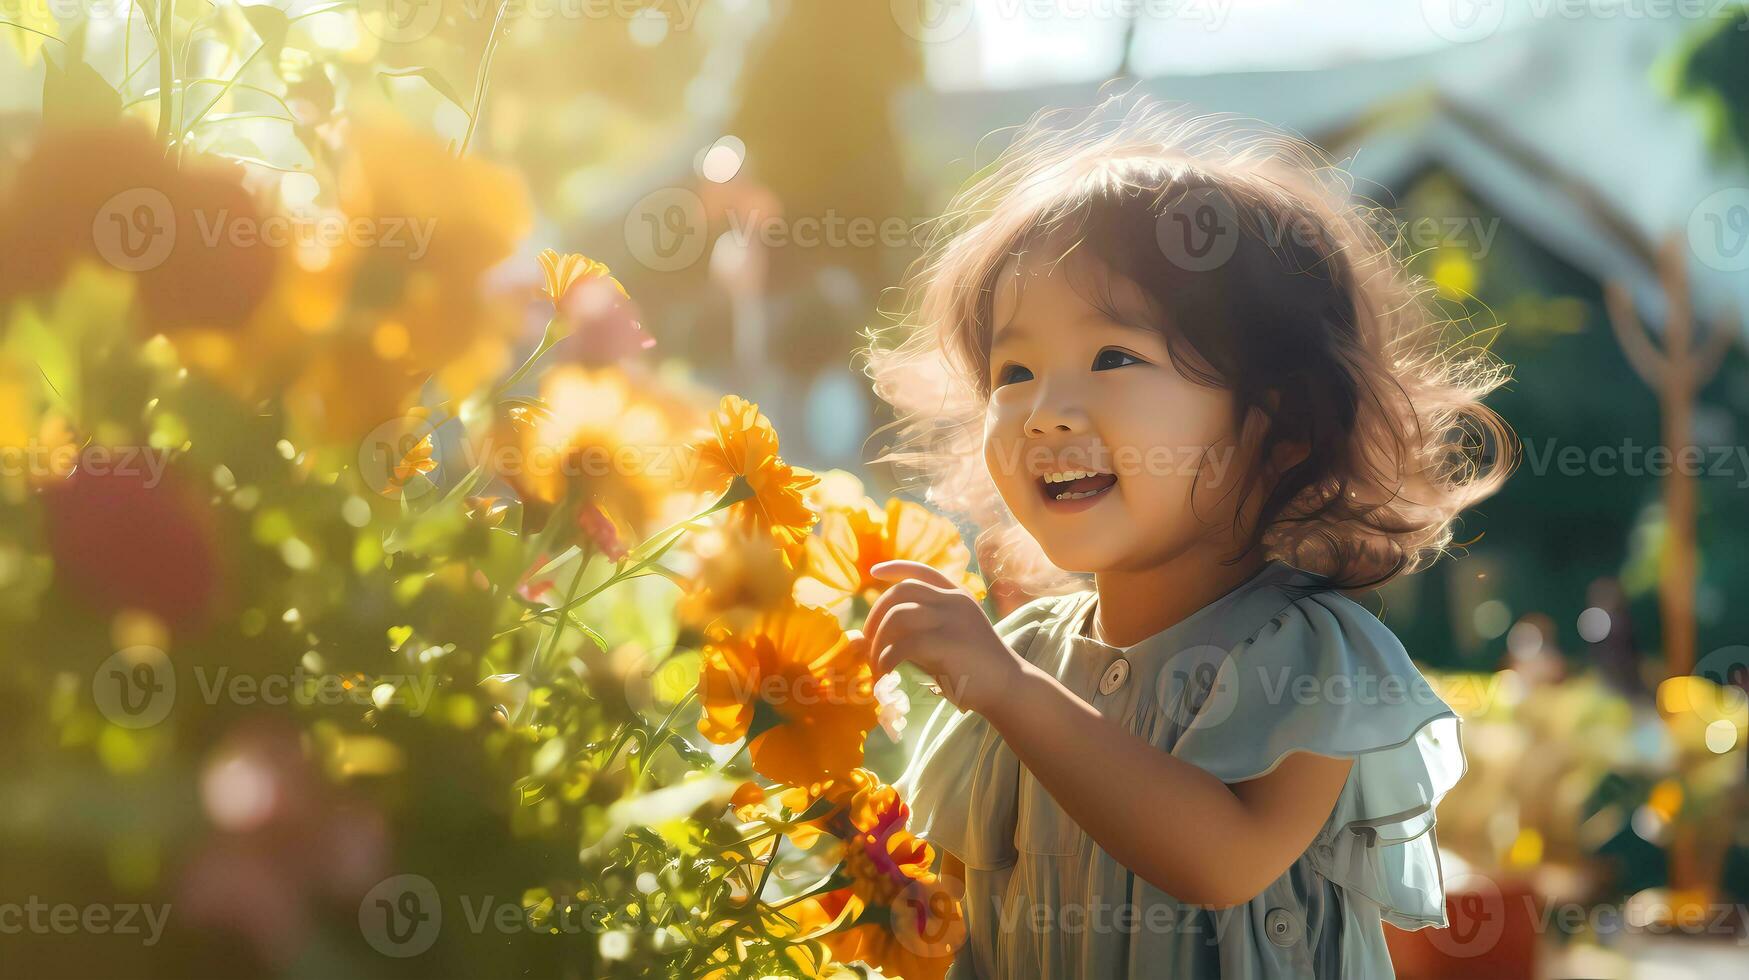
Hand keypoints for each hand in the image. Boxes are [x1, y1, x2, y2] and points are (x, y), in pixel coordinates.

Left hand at [855, 560, 1026, 715]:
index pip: (922, 571)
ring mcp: (952, 619)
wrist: (1007, 687)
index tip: (874, 571)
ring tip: (875, 665)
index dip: (895, 568)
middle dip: (876, 614)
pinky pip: (903, 645)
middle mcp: (954, 601)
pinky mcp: (948, 643)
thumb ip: (911, 634)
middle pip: (901, 591)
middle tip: (868, 641)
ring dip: (877, 641)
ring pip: (898, 616)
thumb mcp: (943, 641)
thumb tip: (862, 638)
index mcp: (957, 596)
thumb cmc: (973, 668)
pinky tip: (885, 675)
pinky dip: (886, 660)